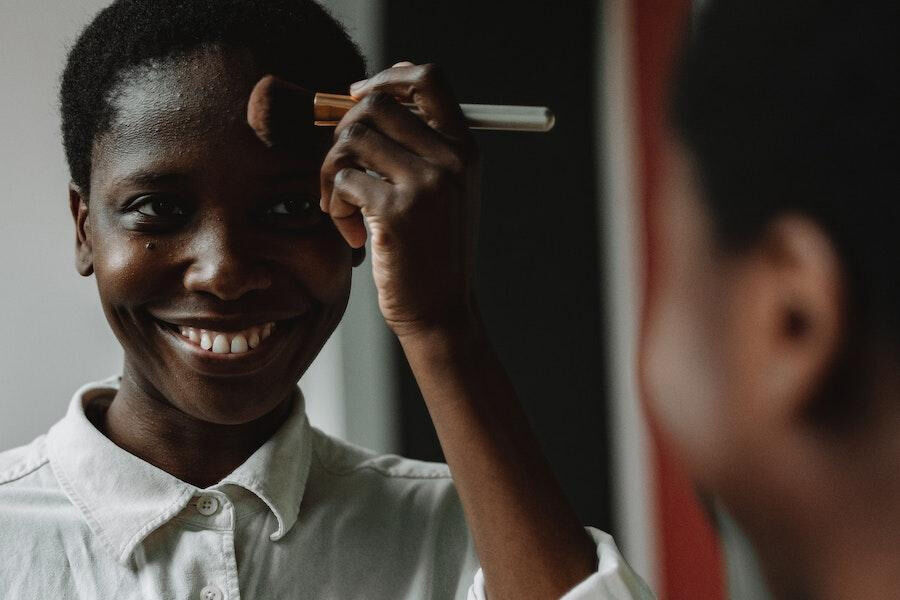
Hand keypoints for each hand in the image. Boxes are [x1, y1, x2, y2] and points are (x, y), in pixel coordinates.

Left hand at [320, 62, 480, 337]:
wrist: (441, 312)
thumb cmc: (430, 251)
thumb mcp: (441, 193)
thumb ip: (415, 146)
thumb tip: (363, 96)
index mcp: (465, 149)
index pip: (428, 79)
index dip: (387, 78)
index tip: (357, 97)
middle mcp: (450, 160)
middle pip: (376, 105)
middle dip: (343, 132)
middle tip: (341, 168)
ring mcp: (425, 184)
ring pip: (350, 140)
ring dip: (332, 171)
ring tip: (342, 206)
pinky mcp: (395, 212)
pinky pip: (342, 181)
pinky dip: (335, 206)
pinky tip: (351, 234)